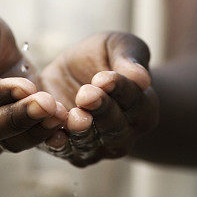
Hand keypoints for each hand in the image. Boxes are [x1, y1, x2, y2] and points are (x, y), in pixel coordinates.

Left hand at [38, 32, 158, 167]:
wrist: (74, 73)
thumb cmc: (104, 56)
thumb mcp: (118, 46)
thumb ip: (129, 59)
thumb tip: (141, 78)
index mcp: (143, 107)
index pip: (135, 100)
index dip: (120, 89)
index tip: (105, 78)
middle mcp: (125, 133)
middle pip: (115, 126)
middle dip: (101, 110)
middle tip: (87, 94)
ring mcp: (98, 147)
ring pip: (90, 142)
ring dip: (80, 130)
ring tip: (72, 115)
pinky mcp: (70, 151)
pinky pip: (64, 151)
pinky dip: (57, 143)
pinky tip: (53, 134)